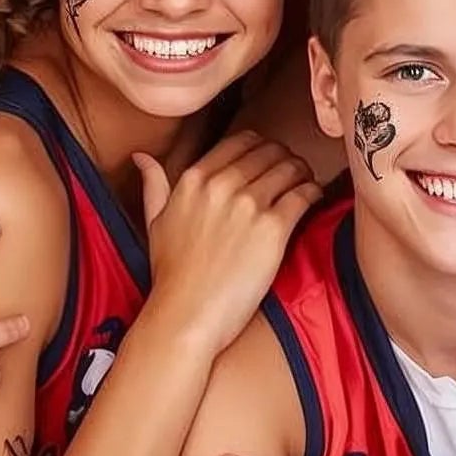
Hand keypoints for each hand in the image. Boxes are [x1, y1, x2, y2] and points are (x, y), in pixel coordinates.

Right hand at [137, 133, 321, 354]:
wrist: (186, 314)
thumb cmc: (171, 275)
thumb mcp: (154, 222)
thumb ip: (153, 185)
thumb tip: (141, 157)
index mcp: (193, 179)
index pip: (241, 141)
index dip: (262, 146)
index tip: (270, 158)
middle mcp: (221, 185)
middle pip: (270, 151)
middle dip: (286, 157)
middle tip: (294, 170)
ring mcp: (248, 205)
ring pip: (290, 168)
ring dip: (303, 172)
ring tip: (305, 183)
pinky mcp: (273, 228)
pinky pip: (304, 195)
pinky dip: (313, 192)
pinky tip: (314, 198)